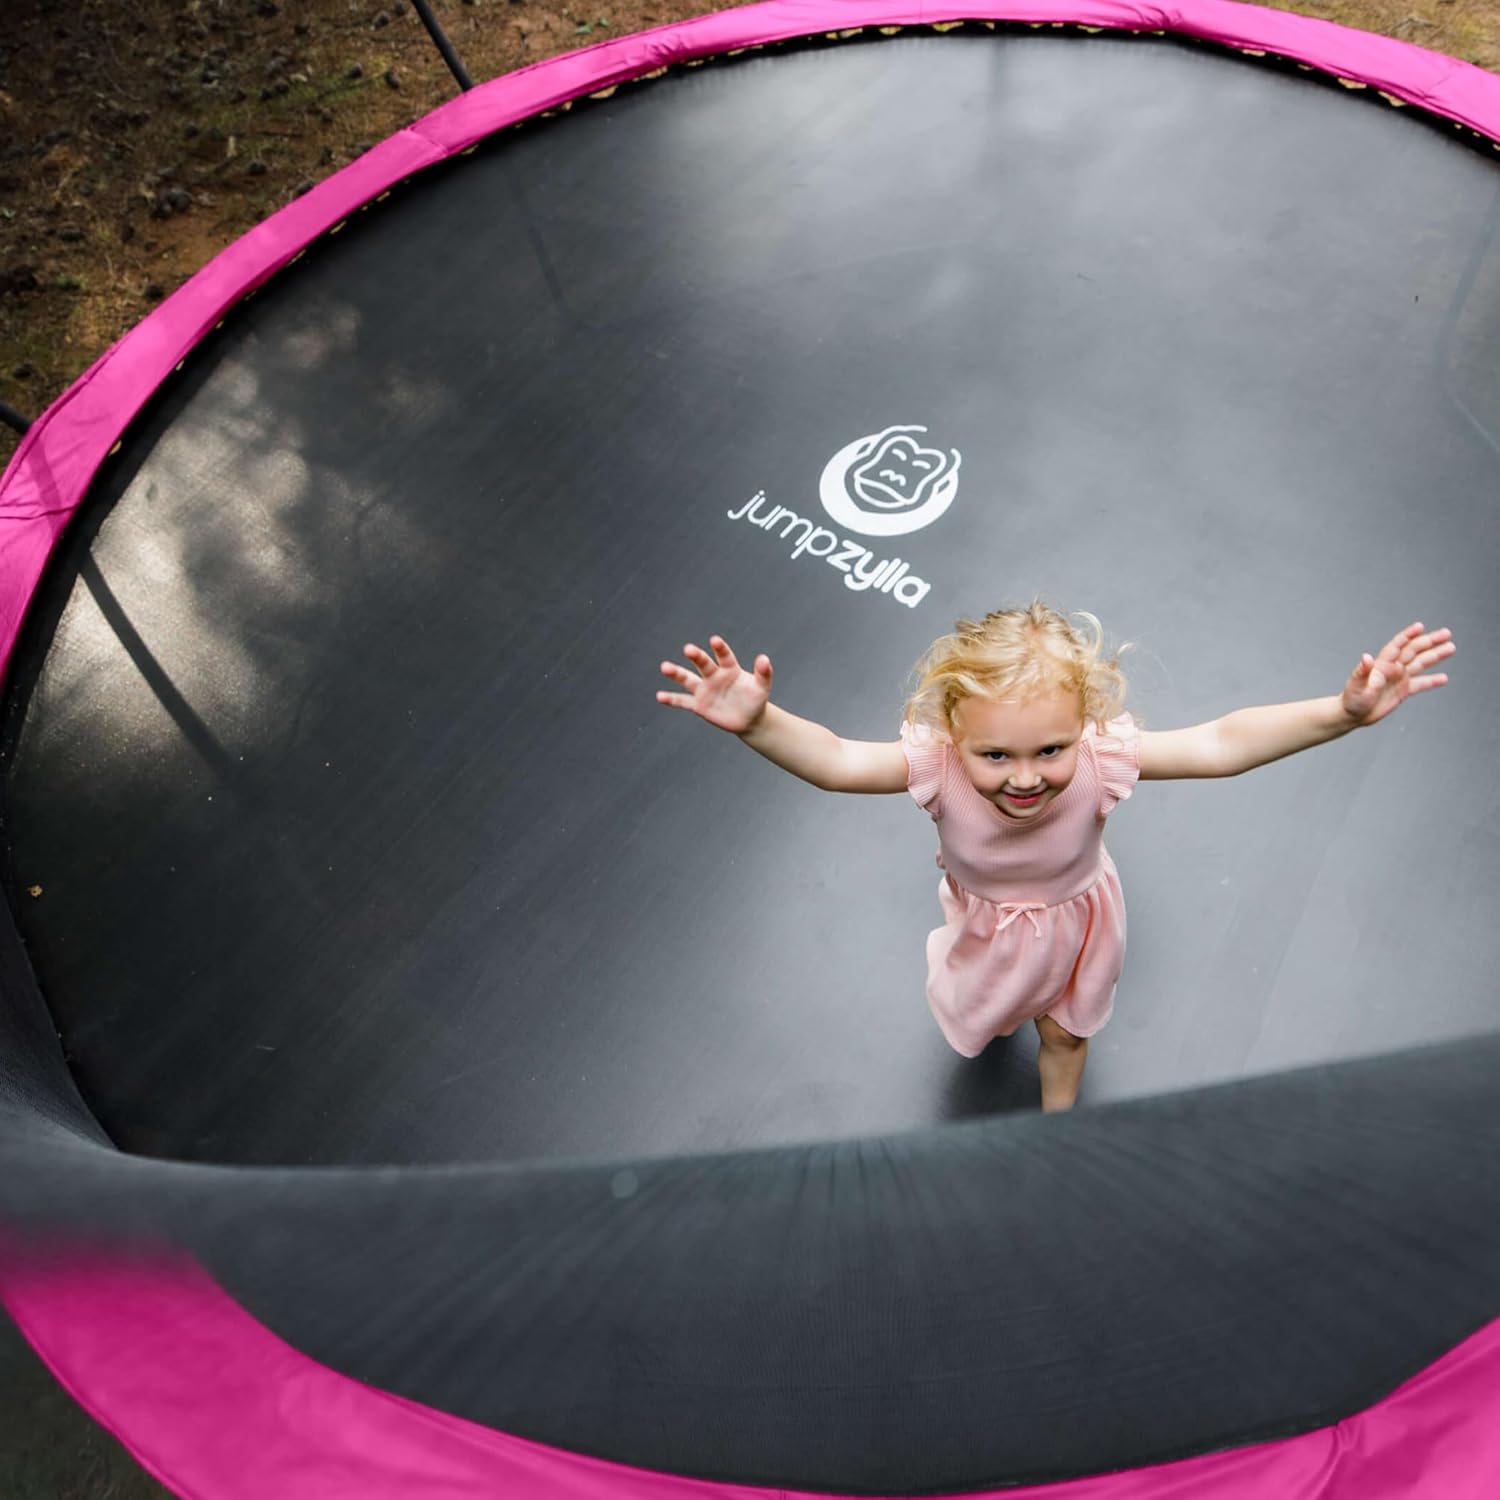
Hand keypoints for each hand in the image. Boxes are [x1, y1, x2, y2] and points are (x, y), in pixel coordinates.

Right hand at [657, 635, 773, 734]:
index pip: (724, 656)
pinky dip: (671, 699)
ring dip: (676, 673)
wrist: (749, 719)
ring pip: (688, 679)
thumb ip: (764, 672)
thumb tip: (764, 658)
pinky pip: (683, 701)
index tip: (714, 640)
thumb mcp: (762, 687)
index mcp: (730, 669)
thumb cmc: (755, 699)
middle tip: (688, 649)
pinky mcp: (699, 704)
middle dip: (696, 657)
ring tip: (665, 667)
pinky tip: (660, 696)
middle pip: (703, 664)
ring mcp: (704, 690)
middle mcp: (714, 676)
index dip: (720, 648)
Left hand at [1341, 622, 1454, 726]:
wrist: (1353, 714)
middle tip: (1446, 633)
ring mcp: (1399, 678)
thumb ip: (1362, 671)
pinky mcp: (1403, 690)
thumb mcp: (1356, 685)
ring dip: (1435, 656)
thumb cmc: (1351, 699)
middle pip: (1414, 650)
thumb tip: (1367, 657)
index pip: (1397, 646)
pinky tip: (1444, 678)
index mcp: (1382, 664)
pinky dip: (1432, 681)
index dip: (1408, 635)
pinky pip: (1421, 684)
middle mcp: (1392, 668)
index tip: (1420, 626)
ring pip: (1420, 664)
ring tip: (1451, 648)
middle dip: (1430, 641)